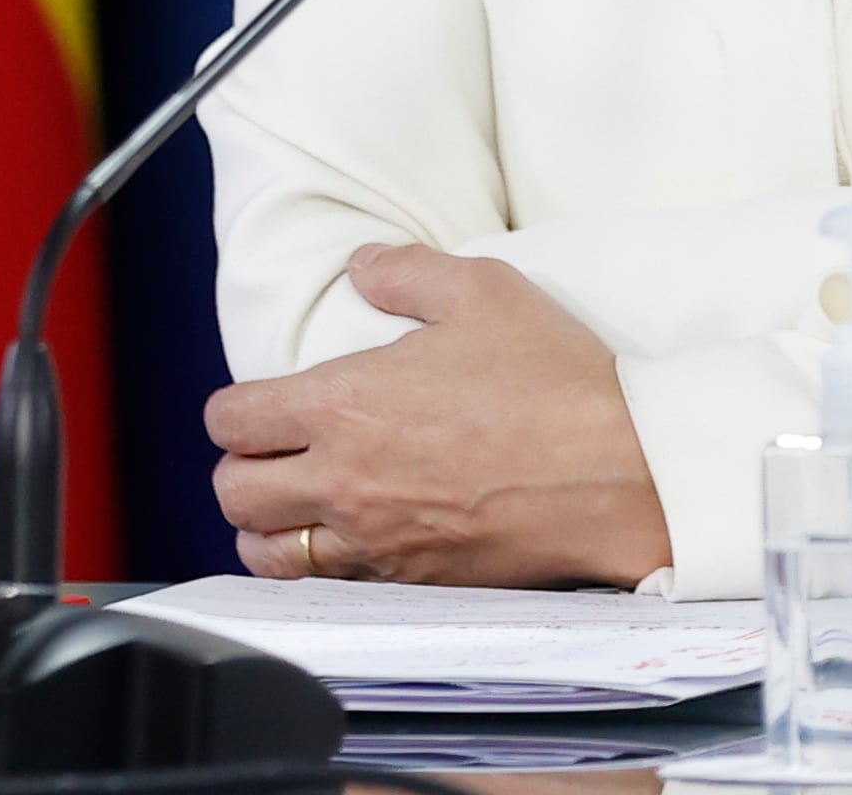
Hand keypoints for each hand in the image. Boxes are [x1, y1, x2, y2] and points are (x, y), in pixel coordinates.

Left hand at [205, 244, 672, 587]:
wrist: (620, 474)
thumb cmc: (554, 381)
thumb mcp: (483, 290)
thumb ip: (406, 271)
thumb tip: (361, 265)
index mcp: (343, 403)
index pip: (234, 420)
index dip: (232, 410)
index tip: (254, 405)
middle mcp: (342, 479)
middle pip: (233, 494)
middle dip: (239, 470)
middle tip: (269, 455)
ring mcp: (375, 540)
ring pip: (269, 554)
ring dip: (268, 530)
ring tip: (290, 509)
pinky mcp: (413, 581)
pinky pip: (332, 587)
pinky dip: (323, 568)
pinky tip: (349, 543)